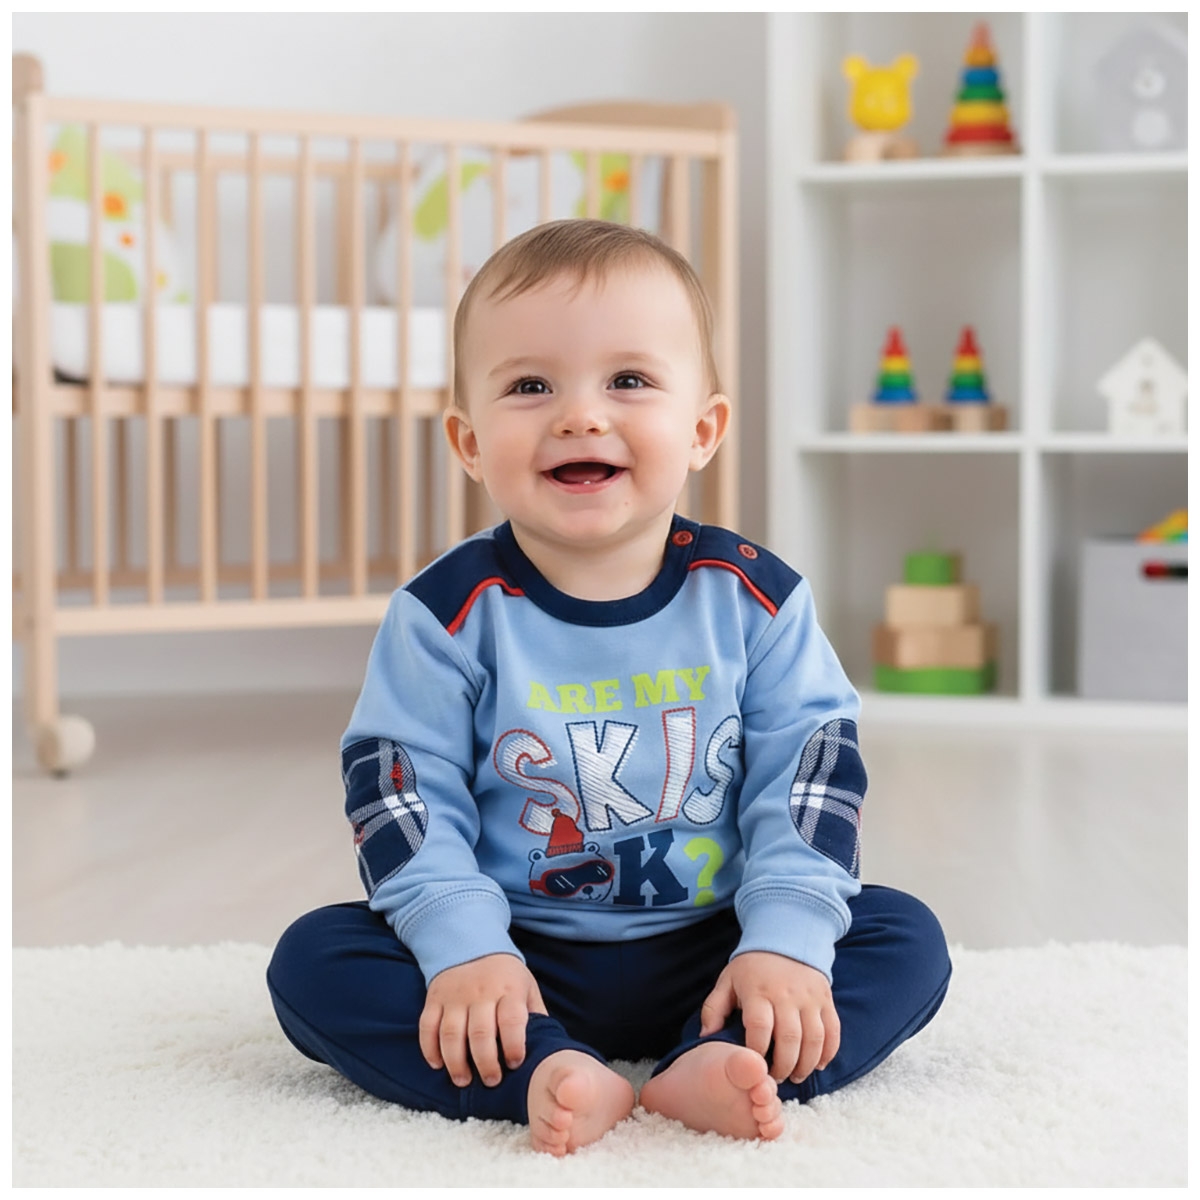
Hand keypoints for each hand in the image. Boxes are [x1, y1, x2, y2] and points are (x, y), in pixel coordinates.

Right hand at [419, 954, 547, 1087]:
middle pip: (480, 1033)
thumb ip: (535, 1014)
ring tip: (464, 1081)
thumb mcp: (527, 986)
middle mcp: (481, 992)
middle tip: (491, 1081)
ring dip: (456, 1063)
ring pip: (451, 1034)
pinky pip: (427, 1027)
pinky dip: (429, 1049)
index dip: (514, 1046)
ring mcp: (455, 996)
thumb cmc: (504, 975)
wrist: (470, 943)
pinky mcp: (434, 998)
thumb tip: (546, 1048)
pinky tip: (438, 1065)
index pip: (512, 1021)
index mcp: (509, 990)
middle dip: (486, 1063)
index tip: (514, 1064)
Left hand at [699, 951, 839, 1083]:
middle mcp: (786, 994)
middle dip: (783, 1066)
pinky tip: (817, 1065)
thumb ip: (714, 1009)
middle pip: (790, 1038)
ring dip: (806, 1064)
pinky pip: (833, 1031)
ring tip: (795, 1076)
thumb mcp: (727, 981)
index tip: (753, 1067)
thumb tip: (705, 1037)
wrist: (786, 939)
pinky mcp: (826, 999)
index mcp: (758, 991)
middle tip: (774, 1079)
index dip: (757, 1054)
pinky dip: (828, 1053)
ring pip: (814, 1039)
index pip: (759, 1028)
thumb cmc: (752, 968)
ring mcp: (809, 997)